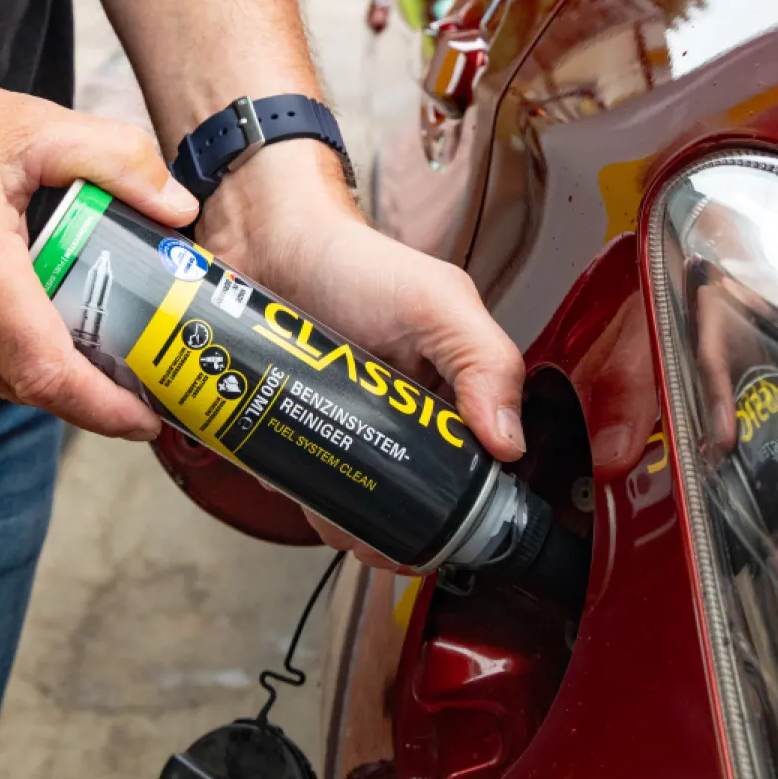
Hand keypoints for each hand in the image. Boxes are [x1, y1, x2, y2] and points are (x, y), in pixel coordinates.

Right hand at [0, 46, 198, 438]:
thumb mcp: (22, 121)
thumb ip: (114, 160)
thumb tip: (178, 209)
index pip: (44, 369)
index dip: (102, 407)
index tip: (146, 419)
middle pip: (20, 382)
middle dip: (81, 385)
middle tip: (133, 370)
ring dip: (33, 361)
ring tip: (79, 324)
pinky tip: (5, 297)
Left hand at [196, 143, 525, 560]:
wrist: (268, 242)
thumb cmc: (352, 262)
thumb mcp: (435, 303)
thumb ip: (484, 361)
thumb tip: (509, 442)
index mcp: (451, 395)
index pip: (470, 473)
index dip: (456, 513)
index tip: (435, 535)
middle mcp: (402, 417)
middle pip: (406, 501)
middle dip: (388, 527)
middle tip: (369, 530)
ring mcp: (346, 426)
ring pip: (352, 500)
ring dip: (340, 517)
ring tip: (328, 506)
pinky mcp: (296, 428)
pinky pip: (300, 478)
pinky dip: (296, 489)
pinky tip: (290, 478)